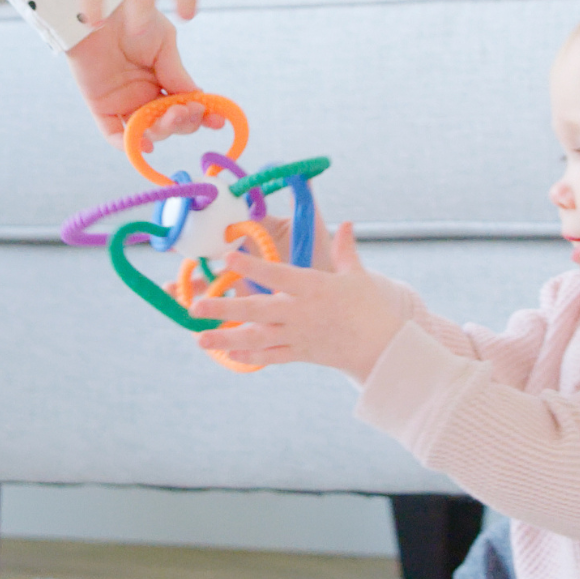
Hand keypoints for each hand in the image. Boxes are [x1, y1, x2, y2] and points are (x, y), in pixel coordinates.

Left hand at [66, 8, 224, 144]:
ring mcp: (124, 103)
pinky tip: (148, 145)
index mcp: (162, 79)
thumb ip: (177, 73)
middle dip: (184, 122)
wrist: (100, 10)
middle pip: (169, 123)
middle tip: (189, 110)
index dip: (202, 116)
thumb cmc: (133, 18)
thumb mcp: (164, 43)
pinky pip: (115, 134)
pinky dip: (130, 145)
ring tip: (174, 114)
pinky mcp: (101, 107)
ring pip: (147, 131)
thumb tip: (197, 98)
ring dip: (164, 129)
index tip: (218, 121)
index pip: (185, 105)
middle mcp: (145, 95)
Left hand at [199, 224, 412, 380]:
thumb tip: (346, 222)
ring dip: (227, 338)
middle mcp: (302, 313)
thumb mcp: (357, 275)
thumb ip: (345, 249)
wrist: (383, 349)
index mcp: (315, 288)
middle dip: (225, 308)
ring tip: (199, 338)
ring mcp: (299, 336)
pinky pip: (271, 356)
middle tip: (196, 306)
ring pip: (258, 338)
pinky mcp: (300, 354)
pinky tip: (226, 353)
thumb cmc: (370, 308)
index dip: (253, 265)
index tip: (229, 256)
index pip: (279, 275)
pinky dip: (250, 355)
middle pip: (258, 310)